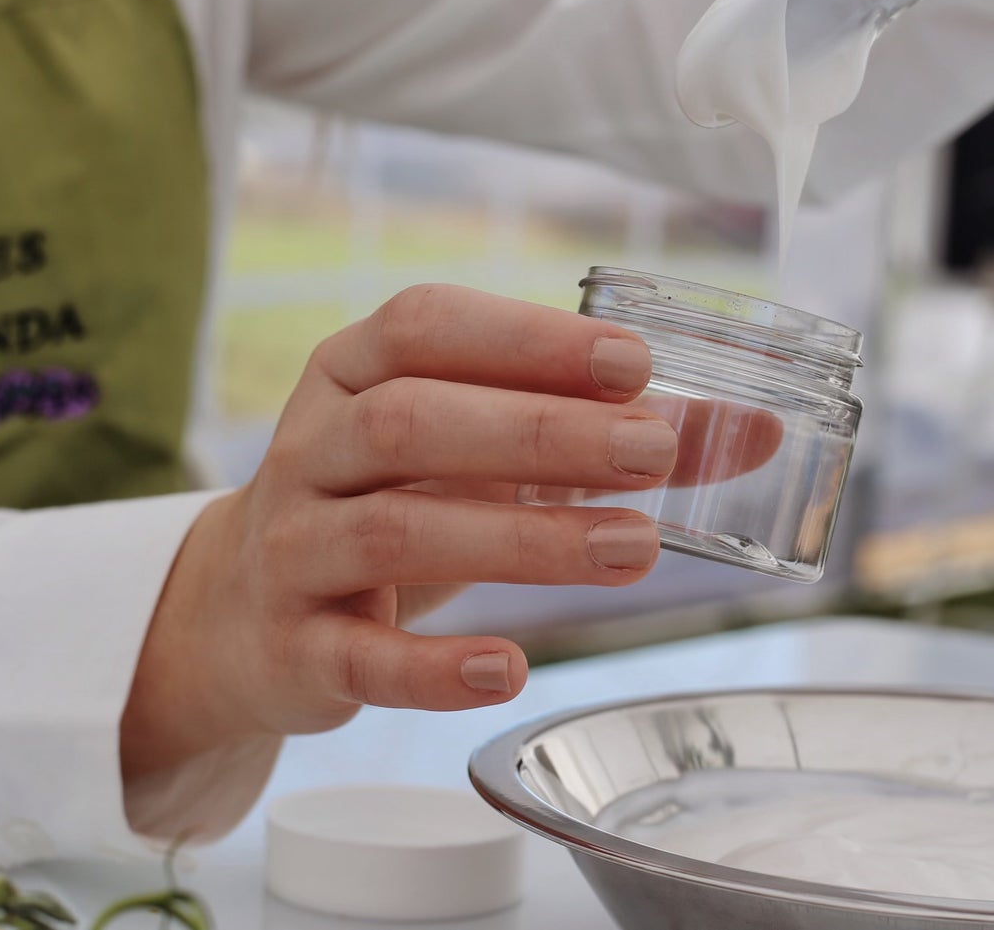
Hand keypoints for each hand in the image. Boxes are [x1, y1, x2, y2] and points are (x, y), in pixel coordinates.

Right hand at [119, 285, 697, 779]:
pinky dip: (435, 667)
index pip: (425, 327)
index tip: (631, 362)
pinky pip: (361, 657)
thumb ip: (599, 435)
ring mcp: (293, 548)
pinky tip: (510, 667)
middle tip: (652, 452)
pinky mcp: (293, 647)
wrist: (237, 614)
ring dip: (522, 541)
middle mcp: (310, 448)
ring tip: (632, 550)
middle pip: (413, 423)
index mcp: (349, 372)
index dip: (527, 339)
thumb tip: (757, 432)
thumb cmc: (385, 503)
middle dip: (540, 433)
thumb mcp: (468, 452)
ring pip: (398, 532)